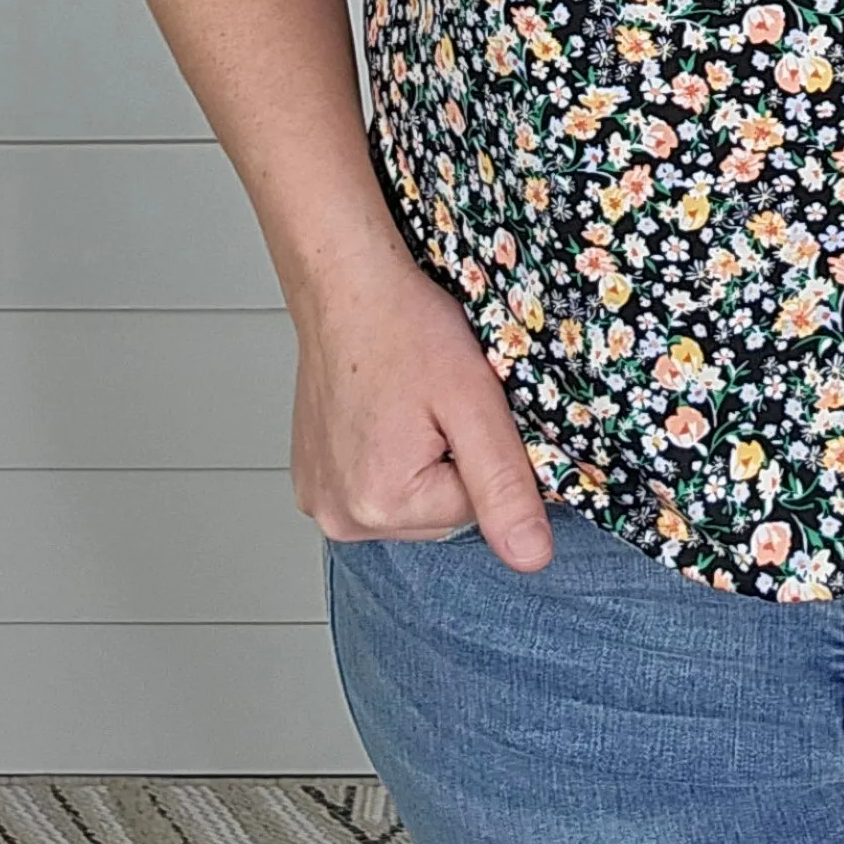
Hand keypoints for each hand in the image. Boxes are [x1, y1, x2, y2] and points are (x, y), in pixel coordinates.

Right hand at [290, 231, 552, 570]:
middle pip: (441, 514)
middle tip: (438, 402)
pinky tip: (385, 414)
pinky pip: (376, 486)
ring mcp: (320, 500)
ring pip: (412, 502)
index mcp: (382, 504)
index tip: (467, 408)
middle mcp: (340, 516)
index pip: (478, 511)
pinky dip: (391, 455)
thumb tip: (531, 558)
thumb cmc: (404, 328)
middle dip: (455, 461)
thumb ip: (505, 485)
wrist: (346, 286)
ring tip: (409, 404)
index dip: (489, 454)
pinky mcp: (312, 481)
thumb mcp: (475, 403)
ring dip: (424, 460)